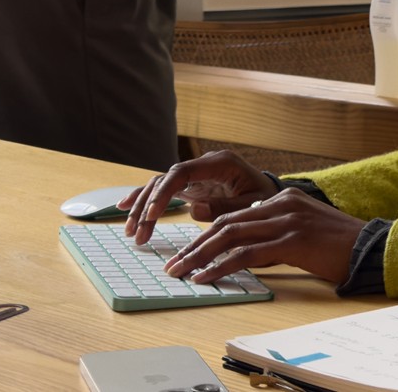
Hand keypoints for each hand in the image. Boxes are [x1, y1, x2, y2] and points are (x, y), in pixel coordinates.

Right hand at [118, 150, 278, 244]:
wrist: (273, 194)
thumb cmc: (266, 198)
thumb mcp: (253, 204)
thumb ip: (225, 207)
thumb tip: (192, 210)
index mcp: (218, 163)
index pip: (181, 172)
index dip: (163, 193)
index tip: (151, 215)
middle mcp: (202, 165)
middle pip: (165, 179)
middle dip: (147, 206)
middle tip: (137, 233)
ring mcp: (194, 174)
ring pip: (159, 185)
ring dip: (142, 208)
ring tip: (132, 233)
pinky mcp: (190, 186)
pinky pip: (163, 190)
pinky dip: (144, 200)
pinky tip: (124, 208)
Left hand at [163, 188, 366, 284]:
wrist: (372, 247)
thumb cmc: (339, 245)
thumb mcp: (302, 230)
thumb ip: (274, 231)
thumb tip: (245, 244)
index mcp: (281, 198)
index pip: (233, 215)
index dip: (205, 234)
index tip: (187, 251)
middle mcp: (280, 204)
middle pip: (225, 223)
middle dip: (195, 245)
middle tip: (174, 263)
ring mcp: (286, 220)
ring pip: (230, 236)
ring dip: (200, 256)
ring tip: (182, 272)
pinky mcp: (293, 240)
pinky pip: (248, 254)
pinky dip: (223, 266)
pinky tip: (208, 277)